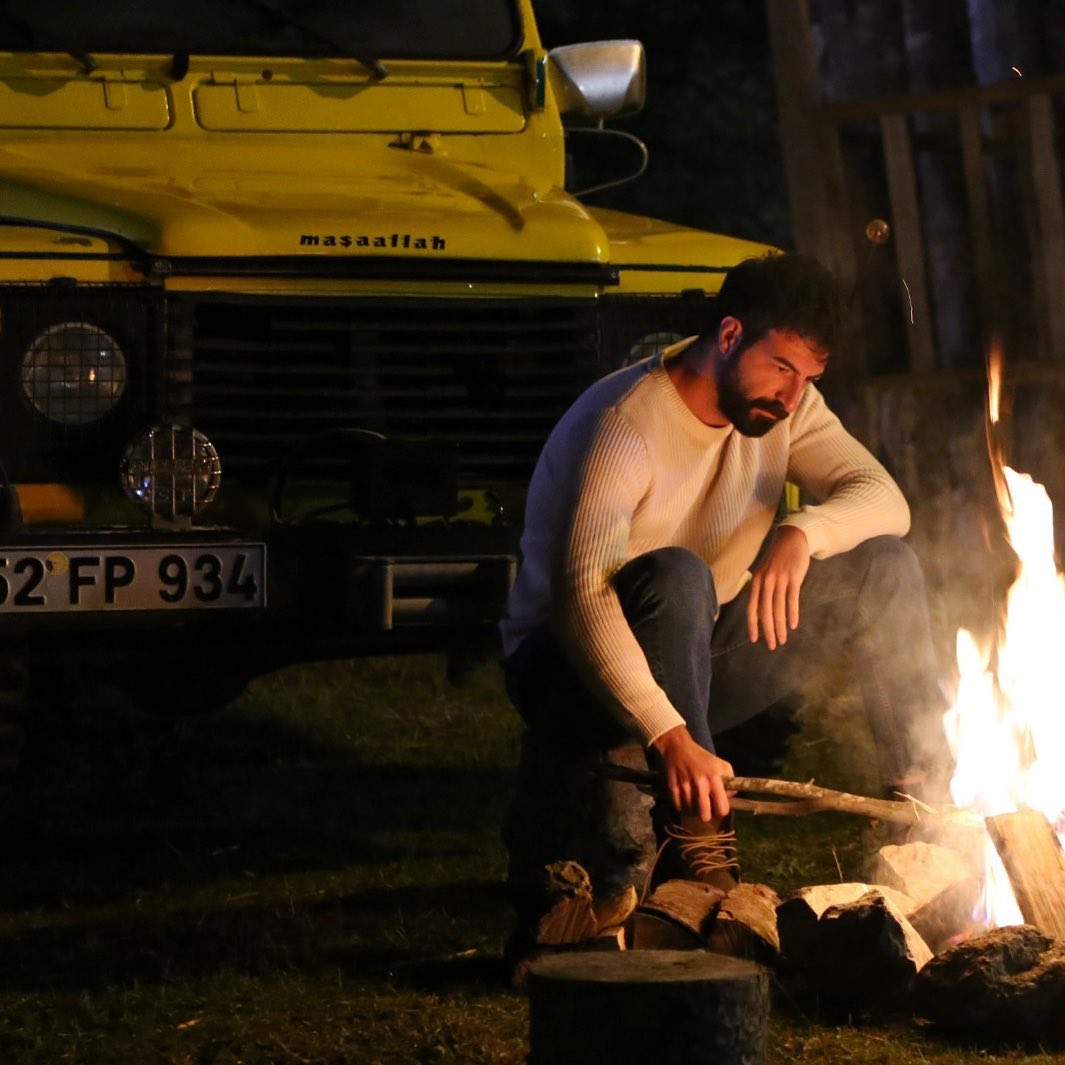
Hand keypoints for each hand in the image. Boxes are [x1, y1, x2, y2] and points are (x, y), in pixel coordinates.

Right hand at [650, 724, 733, 821]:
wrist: (679, 747)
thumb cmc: (703, 758)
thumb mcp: (722, 765)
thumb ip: (731, 780)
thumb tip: (731, 797)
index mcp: (714, 779)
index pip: (722, 808)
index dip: (722, 812)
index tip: (719, 808)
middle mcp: (700, 784)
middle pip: (704, 815)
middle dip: (706, 815)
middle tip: (706, 809)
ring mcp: (685, 787)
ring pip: (691, 811)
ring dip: (693, 808)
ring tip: (695, 801)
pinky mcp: (672, 787)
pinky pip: (678, 806)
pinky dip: (682, 805)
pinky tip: (685, 798)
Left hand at [747, 524, 810, 649]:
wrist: (792, 539)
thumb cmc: (778, 560)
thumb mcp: (765, 573)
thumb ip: (762, 592)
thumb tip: (760, 614)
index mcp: (756, 582)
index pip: (751, 608)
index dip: (752, 625)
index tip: (754, 640)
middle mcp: (765, 581)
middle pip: (765, 611)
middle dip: (768, 630)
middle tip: (772, 646)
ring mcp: (779, 579)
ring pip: (778, 608)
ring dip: (780, 626)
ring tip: (783, 640)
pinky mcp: (793, 577)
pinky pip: (792, 599)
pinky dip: (792, 613)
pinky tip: (793, 625)